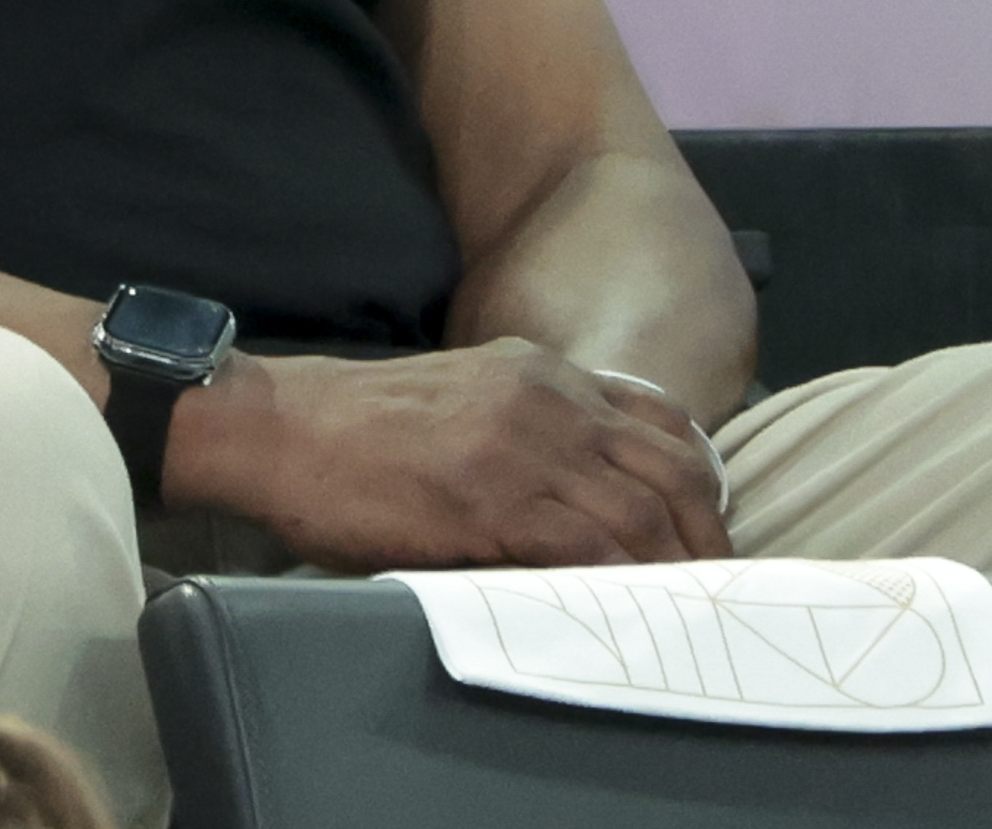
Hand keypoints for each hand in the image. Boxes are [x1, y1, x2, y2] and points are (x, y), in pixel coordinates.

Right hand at [170, 336, 729, 570]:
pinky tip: (621, 615)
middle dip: (707, 539)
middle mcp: (548, 399)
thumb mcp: (460, 396)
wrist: (277, 430)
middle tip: (714, 590)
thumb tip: (579, 498)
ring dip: (672, 575)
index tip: (704, 530)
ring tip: (679, 619)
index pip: (662, 421)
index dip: (700, 483)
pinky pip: (589, 551)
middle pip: (675, 472)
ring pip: (643, 517)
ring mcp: (525, 448)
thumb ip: (525, 426)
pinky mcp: (495, 500)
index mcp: (540, 372)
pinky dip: (618, 588)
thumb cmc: (353, 429)